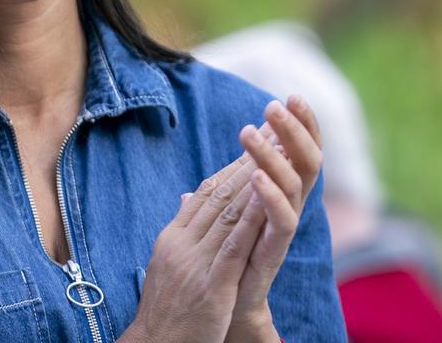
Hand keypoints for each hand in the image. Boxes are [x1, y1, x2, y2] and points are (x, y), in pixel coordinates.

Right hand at [121, 125, 286, 342]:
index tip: (254, 139)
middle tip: (272, 130)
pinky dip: (250, 218)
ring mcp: (195, 263)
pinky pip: (234, 245)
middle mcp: (181, 243)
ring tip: (277, 152)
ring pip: (227, 212)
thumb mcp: (169, 264)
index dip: (232, 164)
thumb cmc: (164, 311)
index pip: (205, 191)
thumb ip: (182, 228)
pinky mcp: (212, 286)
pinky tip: (267, 197)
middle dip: (248, 159)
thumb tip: (189, 196)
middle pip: (218, 193)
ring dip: (255, 178)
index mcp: (172, 237)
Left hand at [224, 95, 323, 340]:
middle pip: (305, 162)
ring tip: (250, 131)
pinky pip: (281, 222)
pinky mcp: (273, 252)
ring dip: (273, 156)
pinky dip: (270, 196)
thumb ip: (231, 187)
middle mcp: (289, 208)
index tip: (291, 95)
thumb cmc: (229, 259)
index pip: (297, 152)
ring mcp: (283, 231)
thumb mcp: (227, 215)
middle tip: (275, 104)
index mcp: (279, 195)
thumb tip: (222, 163)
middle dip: (293, 131)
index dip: (300, 125)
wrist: (223, 308)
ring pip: (294, 186)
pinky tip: (255, 176)